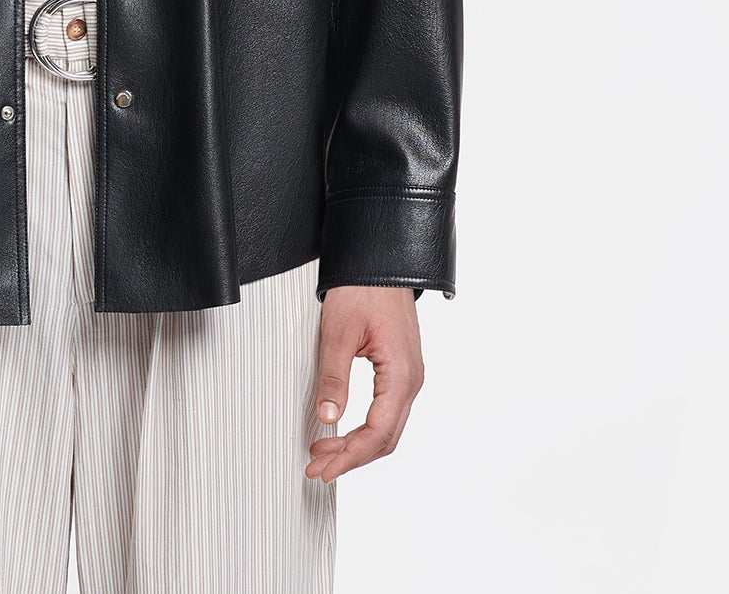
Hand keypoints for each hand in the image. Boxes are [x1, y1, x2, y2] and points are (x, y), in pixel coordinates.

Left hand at [305, 285, 422, 481]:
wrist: (380, 260)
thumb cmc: (363, 288)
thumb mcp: (339, 332)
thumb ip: (334, 376)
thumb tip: (328, 416)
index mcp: (401, 375)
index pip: (377, 434)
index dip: (349, 457)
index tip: (323, 468)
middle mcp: (411, 380)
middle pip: (385, 438)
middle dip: (350, 458)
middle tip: (317, 467)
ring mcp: (408, 376)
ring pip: (387, 427)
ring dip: (356, 445)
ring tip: (324, 452)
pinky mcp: (400, 369)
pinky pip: (387, 411)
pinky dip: (364, 427)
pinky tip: (341, 429)